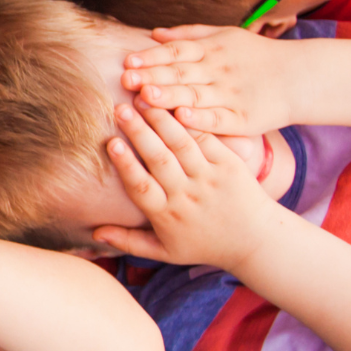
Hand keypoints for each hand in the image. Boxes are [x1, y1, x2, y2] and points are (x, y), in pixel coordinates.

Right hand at [91, 103, 290, 269]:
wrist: (255, 241)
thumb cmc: (205, 246)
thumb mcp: (165, 252)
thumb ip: (129, 242)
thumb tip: (95, 234)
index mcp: (168, 215)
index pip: (141, 186)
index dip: (125, 164)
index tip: (110, 142)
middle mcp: (188, 195)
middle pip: (159, 159)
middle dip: (138, 132)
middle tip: (119, 108)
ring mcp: (210, 178)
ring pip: (182, 144)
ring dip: (161, 119)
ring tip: (143, 98)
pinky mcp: (229, 165)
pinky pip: (206, 139)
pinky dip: (189, 121)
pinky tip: (174, 103)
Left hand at [119, 25, 301, 136]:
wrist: (298, 77)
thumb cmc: (255, 56)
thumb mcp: (225, 36)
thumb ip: (189, 35)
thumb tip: (154, 33)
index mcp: (212, 50)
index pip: (177, 52)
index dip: (153, 56)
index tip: (129, 62)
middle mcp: (218, 70)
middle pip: (181, 72)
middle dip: (153, 76)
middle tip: (127, 79)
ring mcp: (231, 94)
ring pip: (195, 95)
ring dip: (169, 96)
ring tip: (145, 96)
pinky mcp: (243, 118)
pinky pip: (218, 118)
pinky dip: (200, 118)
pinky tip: (182, 116)